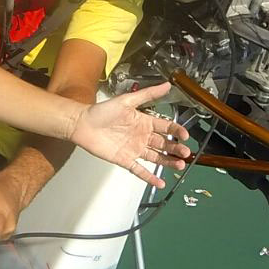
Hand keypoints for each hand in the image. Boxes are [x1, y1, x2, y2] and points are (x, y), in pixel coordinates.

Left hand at [66, 82, 190, 187]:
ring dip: (168, 162)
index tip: (185, 135)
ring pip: (156, 158)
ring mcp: (134, 149)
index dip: (176, 131)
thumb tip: (167, 85)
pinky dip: (149, 177)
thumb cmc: (102, 111)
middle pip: (164, 144)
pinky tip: (160, 183)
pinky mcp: (125, 160)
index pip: (166, 127)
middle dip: (176, 149)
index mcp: (144, 121)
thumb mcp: (127, 100)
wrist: (83, 124)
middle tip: (186, 153)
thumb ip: (148, 94)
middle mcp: (142, 136)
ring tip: (180, 165)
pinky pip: (140, 170)